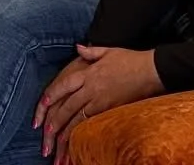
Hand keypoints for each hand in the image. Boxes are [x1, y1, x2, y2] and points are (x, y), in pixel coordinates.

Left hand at [35, 46, 162, 161]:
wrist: (150, 71)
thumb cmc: (129, 59)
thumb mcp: (107, 51)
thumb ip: (90, 51)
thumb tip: (78, 47)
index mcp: (88, 73)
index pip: (64, 84)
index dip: (52, 94)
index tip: (42, 104)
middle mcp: (92, 89)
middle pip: (68, 107)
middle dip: (54, 122)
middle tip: (44, 134)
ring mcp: (101, 102)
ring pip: (78, 120)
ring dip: (66, 134)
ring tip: (56, 146)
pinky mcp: (111, 111)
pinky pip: (93, 125)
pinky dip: (83, 135)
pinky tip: (76, 145)